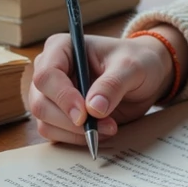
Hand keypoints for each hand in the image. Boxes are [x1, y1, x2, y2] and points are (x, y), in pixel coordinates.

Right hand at [28, 27, 187, 145]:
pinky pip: (56, 134)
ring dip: (76, 133)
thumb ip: (112, 84)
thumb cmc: (137, 61)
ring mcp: (52, 95)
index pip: (46, 75)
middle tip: (105, 125)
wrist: (146, 76)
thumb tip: (93, 109)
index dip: (62, 97)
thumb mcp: (132, 67)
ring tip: (109, 127)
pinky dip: (77, 138)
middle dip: (71, 121)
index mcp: (61, 48)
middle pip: (40, 103)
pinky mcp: (59, 115)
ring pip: (46, 123)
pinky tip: (101, 132)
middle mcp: (50, 70)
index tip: (84, 114)